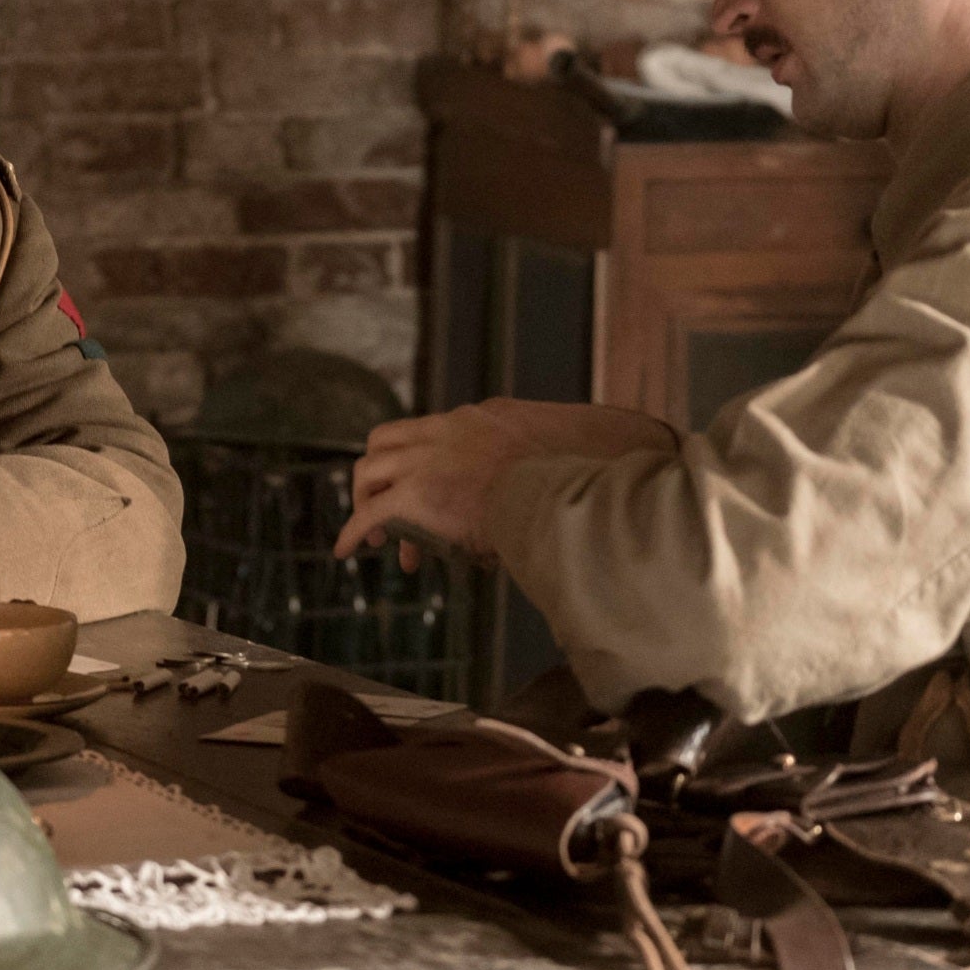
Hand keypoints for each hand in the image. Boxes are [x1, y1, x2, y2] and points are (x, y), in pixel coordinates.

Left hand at [332, 401, 677, 569]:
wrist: (577, 484)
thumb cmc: (591, 475)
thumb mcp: (574, 456)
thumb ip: (568, 464)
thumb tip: (621, 463)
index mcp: (487, 418)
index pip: (437, 430)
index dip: (424, 462)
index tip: (432, 492)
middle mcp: (451, 429)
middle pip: (388, 439)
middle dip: (382, 474)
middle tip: (388, 512)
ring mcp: (432, 458)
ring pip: (370, 468)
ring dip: (366, 501)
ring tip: (371, 536)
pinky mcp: (420, 493)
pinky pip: (371, 513)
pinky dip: (354, 530)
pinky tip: (348, 550)